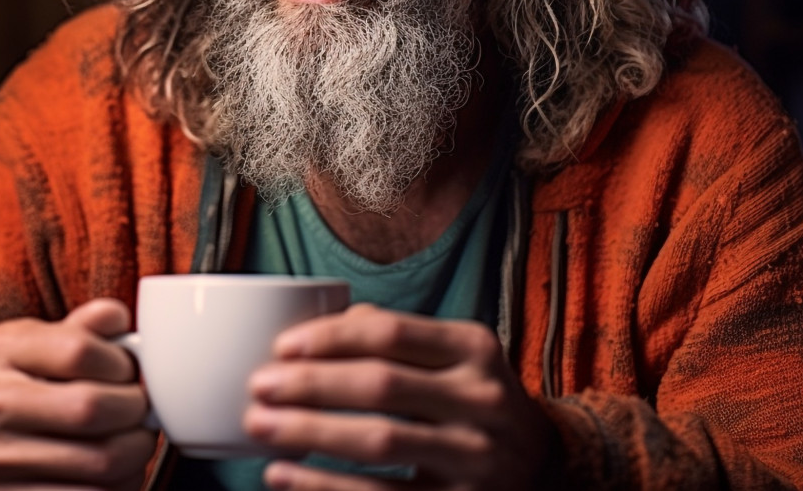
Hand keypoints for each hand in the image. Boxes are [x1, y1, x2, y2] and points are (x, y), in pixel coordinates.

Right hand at [0, 298, 156, 489]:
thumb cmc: (14, 383)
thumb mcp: (37, 341)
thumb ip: (84, 327)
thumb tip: (120, 319)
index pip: (80, 350)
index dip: (122, 363)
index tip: (129, 372)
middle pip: (90, 408)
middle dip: (135, 410)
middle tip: (140, 409)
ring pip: (98, 461)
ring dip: (134, 453)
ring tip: (132, 440)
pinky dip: (117, 486)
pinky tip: (114, 472)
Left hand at [242, 304, 558, 490]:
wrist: (544, 467)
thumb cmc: (471, 400)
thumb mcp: (454, 356)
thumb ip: (396, 336)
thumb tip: (318, 328)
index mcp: (474, 348)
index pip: (390, 333)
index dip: (329, 337)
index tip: (280, 346)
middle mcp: (482, 399)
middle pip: (379, 385)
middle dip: (308, 385)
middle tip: (258, 386)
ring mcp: (477, 458)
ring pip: (379, 441)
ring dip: (308, 432)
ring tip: (259, 426)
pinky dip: (324, 486)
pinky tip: (283, 476)